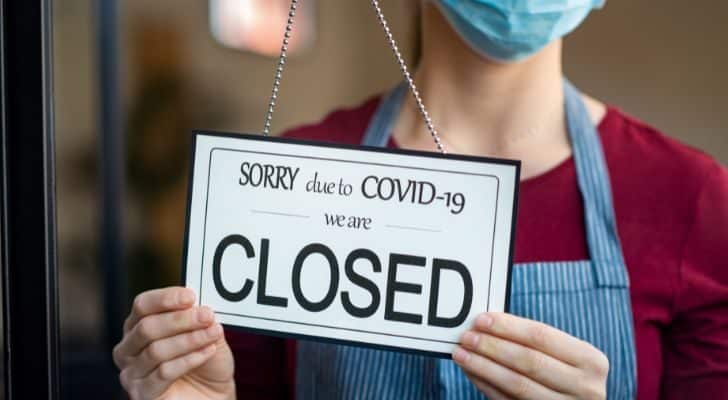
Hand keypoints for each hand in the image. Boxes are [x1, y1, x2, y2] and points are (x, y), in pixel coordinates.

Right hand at [113, 287, 235, 399]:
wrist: (213, 395)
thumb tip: (199, 306)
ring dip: (190, 339)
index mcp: (138, 326)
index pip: (142, 305)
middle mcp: (129, 349)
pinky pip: (164, 373)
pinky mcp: (142, 394)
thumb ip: (200, 318)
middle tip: (207, 315)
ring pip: (156, 350)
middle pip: (147, 327)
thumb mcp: (206, 333)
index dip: (166, 298)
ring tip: (213, 334)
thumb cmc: (205, 362)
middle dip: (181, 319)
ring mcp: (132, 373)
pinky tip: (208, 352)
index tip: (191, 296)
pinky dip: (189, 359)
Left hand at [452, 313, 608, 399]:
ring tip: (461, 354)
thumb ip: (534, 342)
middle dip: (492, 346)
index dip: (508, 327)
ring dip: (484, 367)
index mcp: (592, 361)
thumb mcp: (566, 356)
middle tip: (466, 336)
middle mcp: (586, 388)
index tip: (481, 319)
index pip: (542, 336)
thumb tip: (486, 324)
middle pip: (528, 361)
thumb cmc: (567, 375)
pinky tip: (472, 373)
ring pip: (517, 385)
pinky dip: (487, 386)